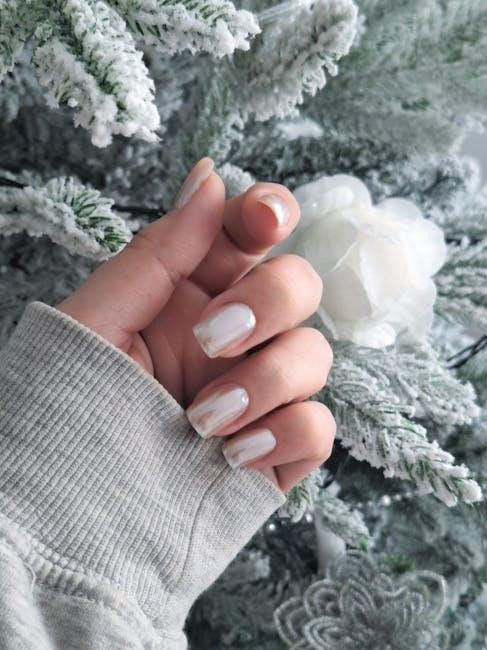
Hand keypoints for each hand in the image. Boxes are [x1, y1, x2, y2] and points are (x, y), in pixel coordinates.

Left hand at [55, 157, 335, 490]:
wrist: (69, 512)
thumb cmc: (70, 405)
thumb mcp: (101, 317)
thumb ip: (160, 249)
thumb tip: (209, 175)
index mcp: (193, 293)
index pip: (255, 235)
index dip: (271, 214)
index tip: (263, 221)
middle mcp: (236, 337)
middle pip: (300, 286)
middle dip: (267, 303)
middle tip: (211, 339)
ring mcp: (260, 394)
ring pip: (316, 355)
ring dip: (265, 382)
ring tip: (202, 419)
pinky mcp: (278, 450)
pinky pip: (319, 427)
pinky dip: (285, 434)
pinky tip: (232, 455)